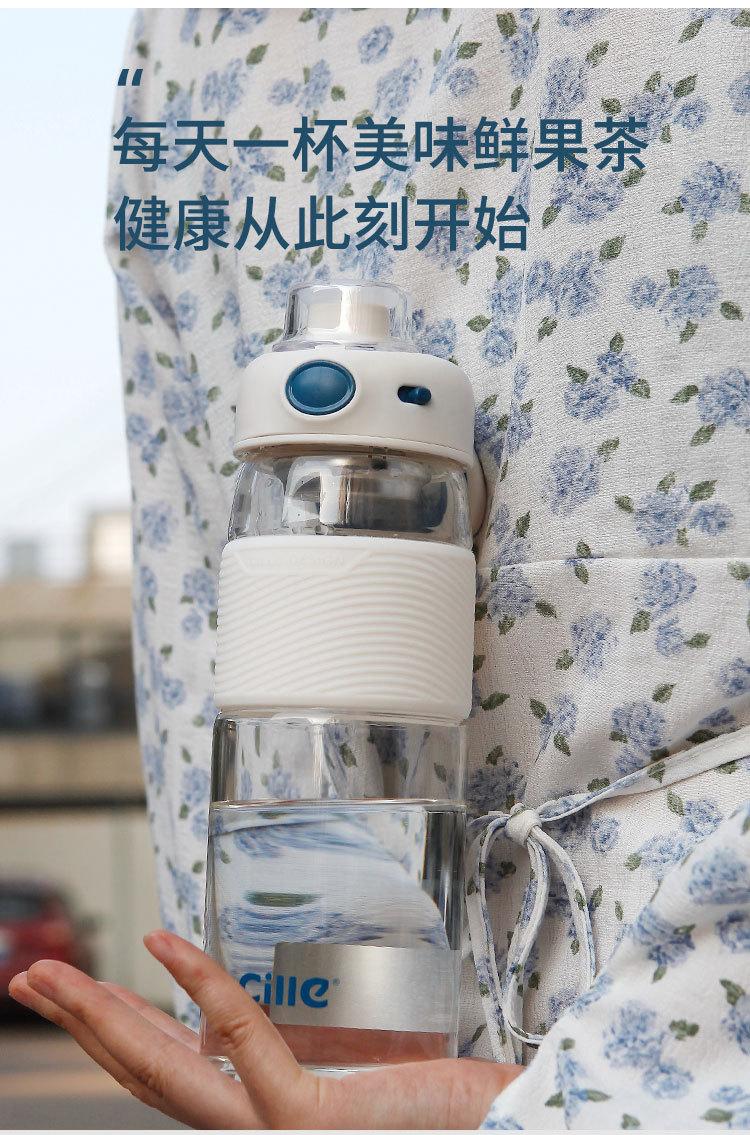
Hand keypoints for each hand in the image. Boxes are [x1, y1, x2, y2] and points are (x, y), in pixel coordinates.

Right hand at [9, 931, 520, 1128]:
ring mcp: (277, 1133)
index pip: (173, 1073)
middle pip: (149, 1076)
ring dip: (105, 1015)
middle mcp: (257, 1129)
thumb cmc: (442, 1111)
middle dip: (83, 1025)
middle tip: (31, 979)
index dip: (121, 1030)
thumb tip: (237, 1022)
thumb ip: (289, 1055)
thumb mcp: (352, 1072)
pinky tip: (160, 943)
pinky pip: (243, 1047)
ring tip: (54, 975)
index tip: (92, 984)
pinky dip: (198, 988)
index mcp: (265, 1113)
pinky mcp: (310, 1124)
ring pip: (170, 1073)